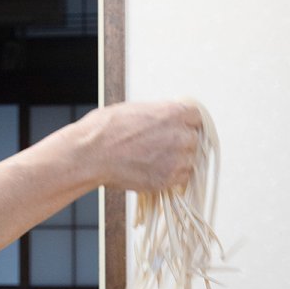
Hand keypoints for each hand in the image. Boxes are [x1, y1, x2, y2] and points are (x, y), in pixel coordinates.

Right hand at [79, 100, 201, 193]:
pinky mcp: (168, 179)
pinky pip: (181, 178)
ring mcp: (176, 159)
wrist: (92, 153)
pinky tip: (154, 170)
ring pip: (189, 161)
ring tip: (154, 160)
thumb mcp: (137, 109)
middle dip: (182, 143)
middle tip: (162, 147)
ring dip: (178, 161)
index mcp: (174, 113)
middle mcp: (181, 136)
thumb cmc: (106, 128)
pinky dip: (172, 176)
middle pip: (194, 140)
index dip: (187, 123)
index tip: (180, 128)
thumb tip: (165, 121)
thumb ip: (160, 115)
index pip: (197, 117)